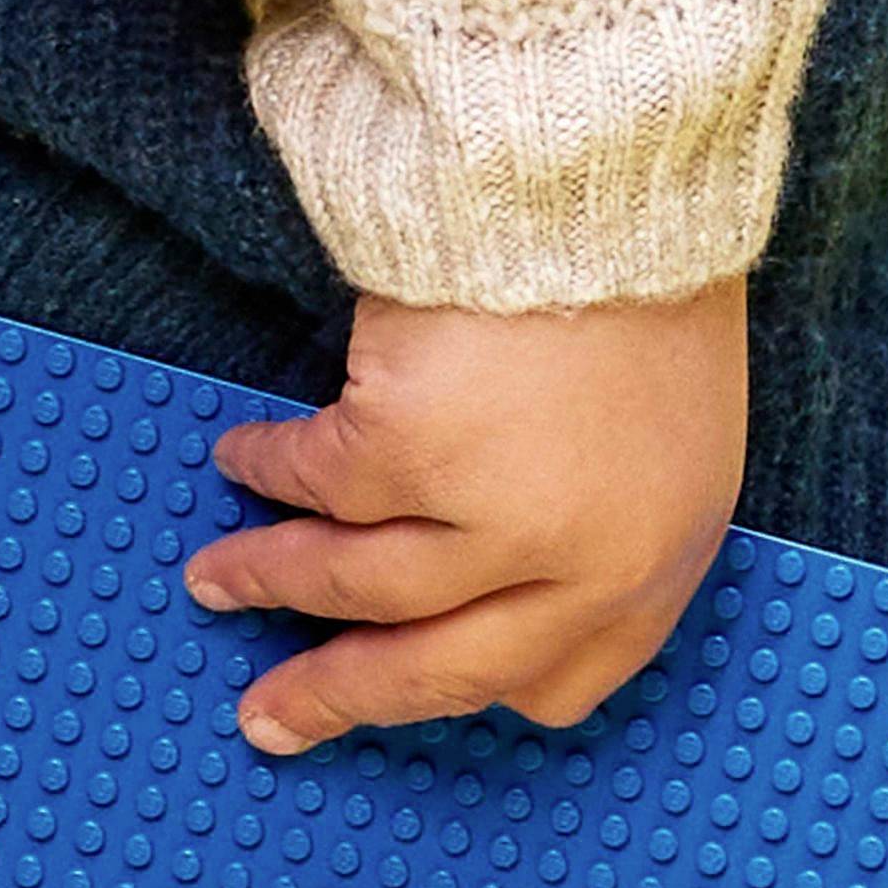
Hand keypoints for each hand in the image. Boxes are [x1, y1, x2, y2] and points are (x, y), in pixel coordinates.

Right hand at [185, 284, 746, 753]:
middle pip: (436, 672)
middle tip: (269, 716)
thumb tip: (490, 602)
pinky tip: (243, 465)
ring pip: (355, 585)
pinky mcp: (413, 452)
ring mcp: (494, 519)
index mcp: (653, 571)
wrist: (612, 171)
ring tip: (216, 581)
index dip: (468, 693)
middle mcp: (580, 567)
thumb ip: (601, 542)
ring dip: (271, 579)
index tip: (398, 691)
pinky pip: (317, 485)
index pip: (551, 689)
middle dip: (335, 697)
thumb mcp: (671, 450)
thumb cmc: (645, 290)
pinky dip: (268, 474)